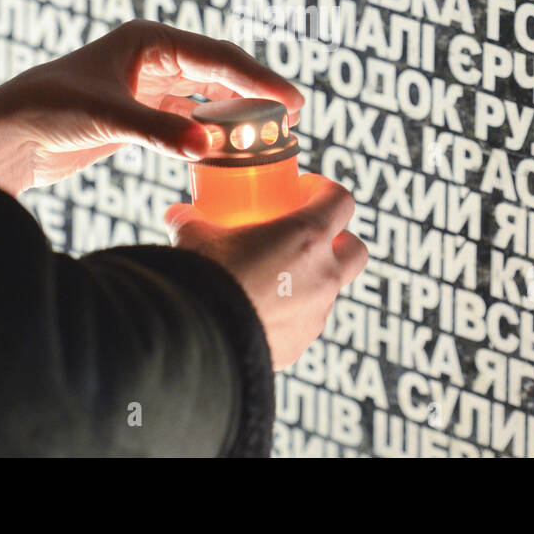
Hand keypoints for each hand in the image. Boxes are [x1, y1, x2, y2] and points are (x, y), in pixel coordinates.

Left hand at [0, 19, 303, 195]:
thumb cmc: (46, 110)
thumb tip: (208, 148)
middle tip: (291, 117)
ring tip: (267, 133)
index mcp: (149, 41)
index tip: (291, 101)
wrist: (5, 137)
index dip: (259, 80)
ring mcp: (146, 87)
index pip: (218, 57)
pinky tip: (228, 148)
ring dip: (234, 114)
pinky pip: (187, 120)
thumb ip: (160, 133)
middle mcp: (151, 58)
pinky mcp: (138, 115)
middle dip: (254, 94)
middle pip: (218, 72)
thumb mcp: (107, 118)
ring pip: (206, 96)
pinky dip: (209, 133)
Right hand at [165, 173, 366, 369]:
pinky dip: (292, 311)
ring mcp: (317, 312)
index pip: (340, 200)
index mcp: (307, 236)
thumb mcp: (195, 238)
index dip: (324, 190)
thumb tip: (177, 215)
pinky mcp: (302, 343)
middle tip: (307, 236)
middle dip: (339, 240)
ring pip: (330, 289)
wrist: (199, 341)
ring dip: (311, 279)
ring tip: (274, 277)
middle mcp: (323, 274)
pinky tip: (261, 310)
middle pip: (355, 250)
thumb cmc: (206, 279)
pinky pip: (306, 321)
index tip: (303, 190)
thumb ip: (191, 221)